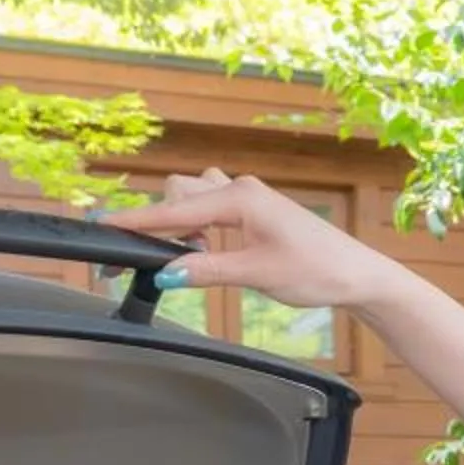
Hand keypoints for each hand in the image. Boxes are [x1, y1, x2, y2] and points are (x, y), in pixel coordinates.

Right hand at [103, 170, 412, 313]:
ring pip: (194, 198)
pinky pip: (212, 207)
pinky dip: (198, 225)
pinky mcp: (255, 211)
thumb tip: (165, 273)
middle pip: (178, 194)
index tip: (105, 227)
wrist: (358, 275)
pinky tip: (203, 250)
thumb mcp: (257, 275)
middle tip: (148, 259)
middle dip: (158, 222)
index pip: (174, 209)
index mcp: (239, 198)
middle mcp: (240, 189)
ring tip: (184, 258)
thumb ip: (207, 271)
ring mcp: (248, 197)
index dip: (137, 222)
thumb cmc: (318, 270)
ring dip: (180, 222)